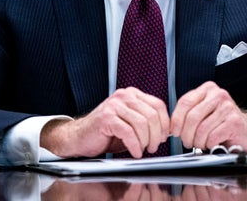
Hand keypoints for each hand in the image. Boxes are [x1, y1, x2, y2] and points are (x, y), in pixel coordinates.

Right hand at [41, 87, 169, 157]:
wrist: (78, 138)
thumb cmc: (105, 133)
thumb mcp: (129, 123)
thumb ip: (146, 122)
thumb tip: (167, 131)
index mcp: (131, 94)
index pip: (158, 105)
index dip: (164, 123)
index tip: (163, 136)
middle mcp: (123, 96)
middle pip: (152, 115)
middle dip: (156, 135)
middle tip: (153, 147)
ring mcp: (114, 105)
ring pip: (142, 124)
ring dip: (145, 141)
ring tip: (142, 150)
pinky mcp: (106, 118)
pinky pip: (128, 132)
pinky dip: (135, 145)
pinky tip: (134, 152)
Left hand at [170, 81, 246, 152]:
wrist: (246, 131)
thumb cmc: (221, 123)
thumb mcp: (204, 112)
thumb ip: (188, 113)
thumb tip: (171, 125)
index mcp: (207, 89)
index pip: (184, 102)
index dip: (176, 120)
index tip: (175, 131)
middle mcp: (218, 94)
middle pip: (192, 117)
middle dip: (186, 134)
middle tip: (187, 142)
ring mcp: (227, 107)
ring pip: (201, 129)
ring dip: (198, 141)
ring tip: (200, 144)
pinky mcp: (234, 121)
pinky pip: (213, 136)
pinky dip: (209, 144)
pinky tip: (212, 143)